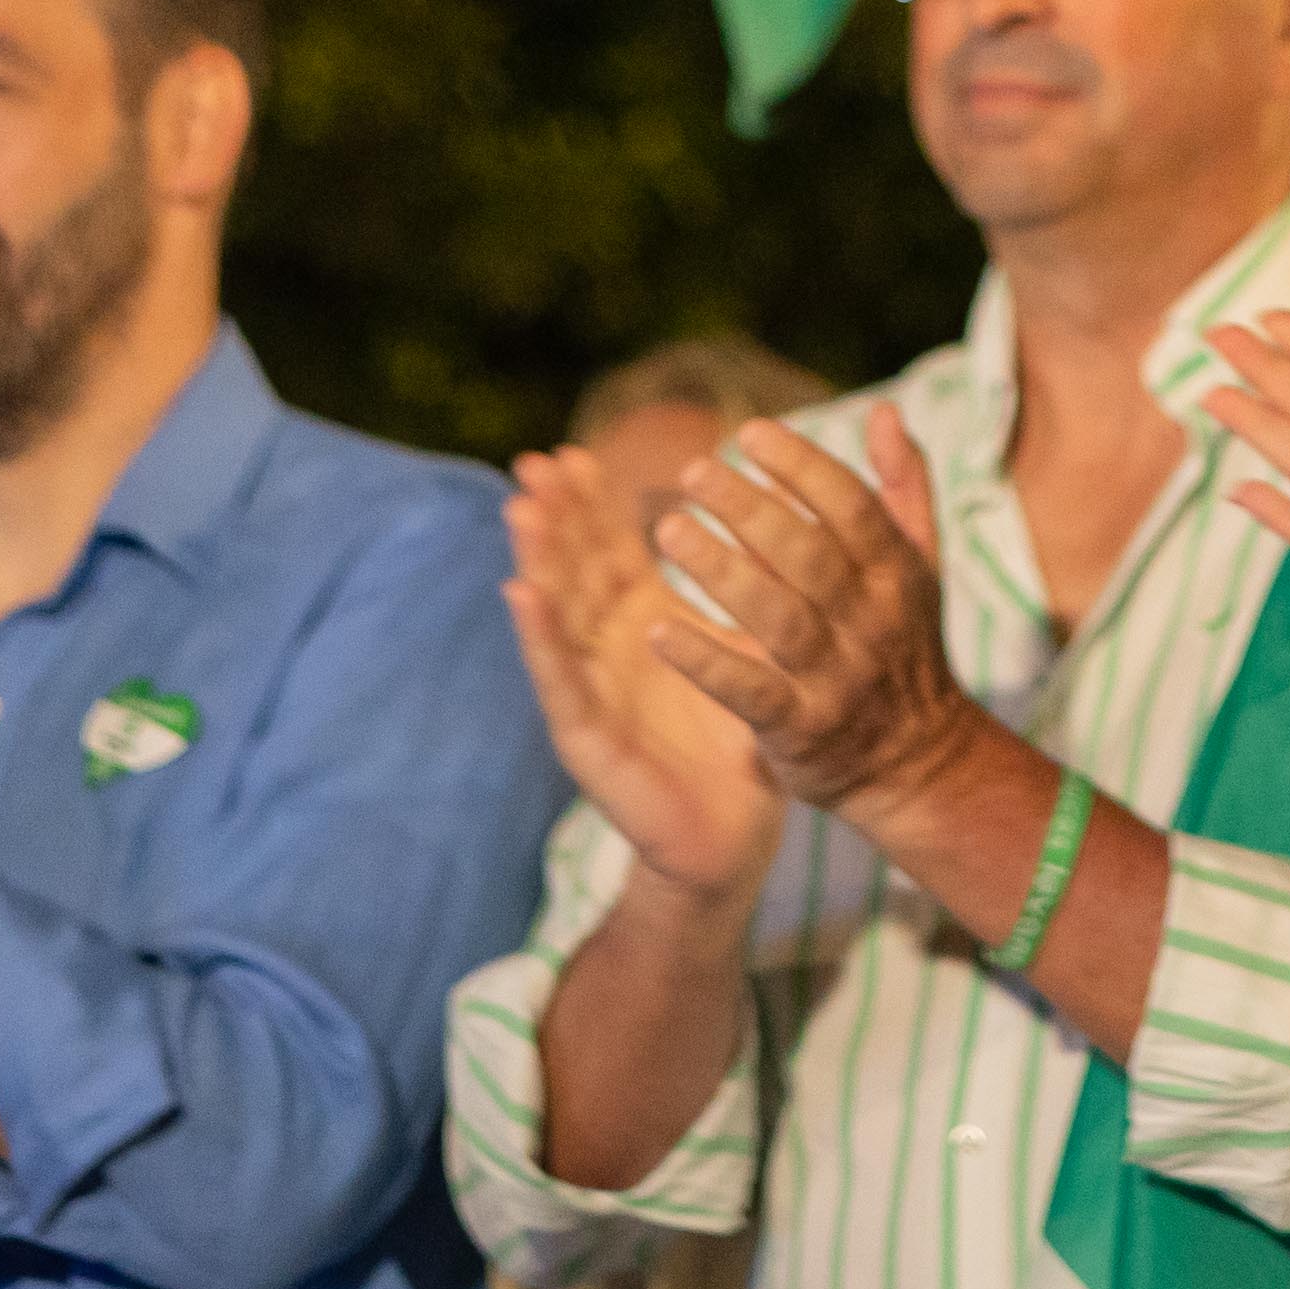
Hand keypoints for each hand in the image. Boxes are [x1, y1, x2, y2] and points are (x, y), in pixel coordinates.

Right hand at [502, 445, 786, 898]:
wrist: (734, 836)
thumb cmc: (740, 740)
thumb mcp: (744, 649)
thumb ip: (746, 587)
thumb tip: (767, 515)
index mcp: (644, 627)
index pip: (609, 554)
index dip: (590, 507)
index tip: (574, 453)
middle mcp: (609, 653)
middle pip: (574, 572)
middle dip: (555, 517)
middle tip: (536, 460)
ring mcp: (592, 694)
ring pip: (558, 615)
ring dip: (538, 561)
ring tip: (522, 508)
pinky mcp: (588, 739)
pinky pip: (561, 681)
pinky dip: (541, 636)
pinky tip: (523, 595)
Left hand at [646, 411, 990, 835]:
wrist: (917, 763)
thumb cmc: (903, 645)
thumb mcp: (920, 566)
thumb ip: (904, 487)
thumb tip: (887, 410)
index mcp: (897, 573)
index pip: (853, 508)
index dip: (804, 466)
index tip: (750, 433)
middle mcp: (871, 622)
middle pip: (810, 556)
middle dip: (751, 509)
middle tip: (694, 471)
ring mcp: (836, 678)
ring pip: (779, 619)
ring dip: (721, 572)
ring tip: (668, 529)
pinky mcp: (800, 729)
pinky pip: (751, 693)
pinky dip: (706, 662)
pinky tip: (657, 632)